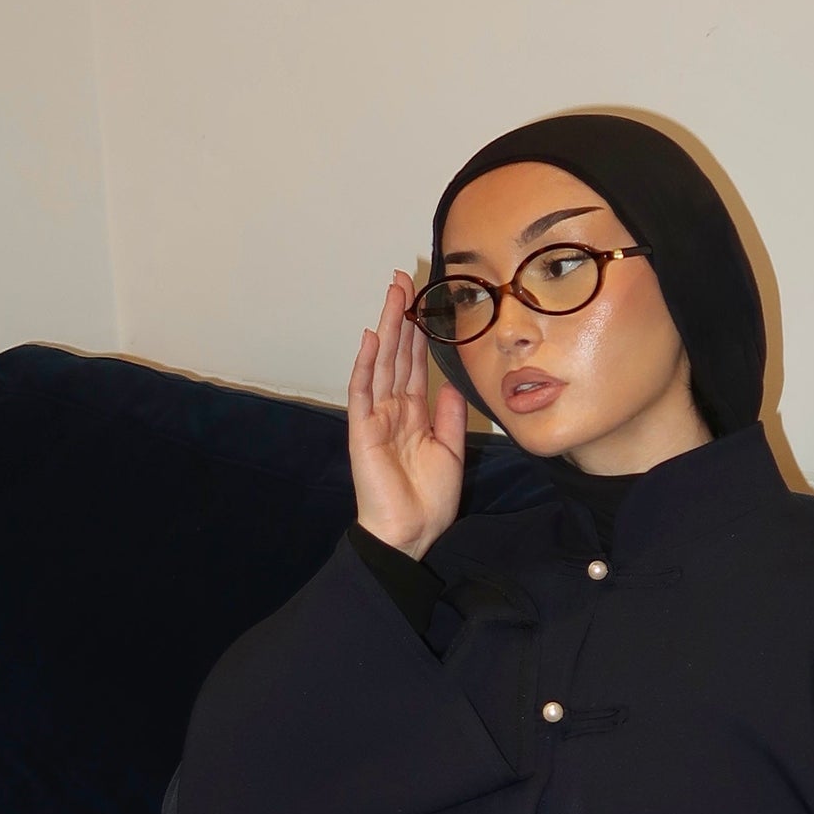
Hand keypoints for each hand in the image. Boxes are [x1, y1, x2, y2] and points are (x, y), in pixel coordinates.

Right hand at [347, 268, 468, 560]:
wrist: (409, 533)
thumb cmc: (427, 501)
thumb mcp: (451, 453)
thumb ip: (449, 417)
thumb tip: (450, 384)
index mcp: (414, 415)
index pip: (416, 365)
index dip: (420, 334)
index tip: (425, 302)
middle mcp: (393, 409)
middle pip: (398, 355)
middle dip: (401, 317)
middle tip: (404, 280)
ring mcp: (376, 417)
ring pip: (382, 363)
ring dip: (387, 327)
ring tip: (392, 294)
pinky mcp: (363, 430)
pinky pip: (363, 391)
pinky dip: (366, 364)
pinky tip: (372, 338)